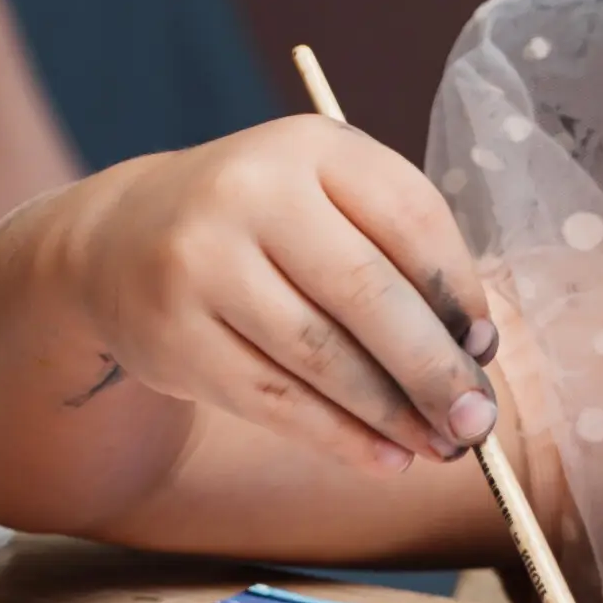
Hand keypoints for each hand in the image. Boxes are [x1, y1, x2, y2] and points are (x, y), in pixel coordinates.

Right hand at [40, 122, 505, 473]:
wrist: (119, 239)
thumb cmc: (260, 226)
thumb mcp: (323, 199)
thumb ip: (396, 254)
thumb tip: (472, 356)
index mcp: (310, 146)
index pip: (410, 218)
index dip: (457, 292)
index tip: (483, 348)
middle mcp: (250, 194)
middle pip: (367, 294)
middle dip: (433, 369)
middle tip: (476, 421)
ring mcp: (201, 265)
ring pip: (320, 356)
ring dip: (390, 414)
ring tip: (437, 447)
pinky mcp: (173, 335)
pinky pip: (272, 398)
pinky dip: (337, 436)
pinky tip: (381, 456)